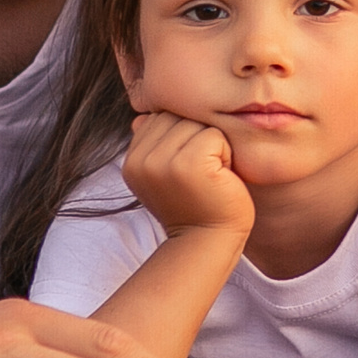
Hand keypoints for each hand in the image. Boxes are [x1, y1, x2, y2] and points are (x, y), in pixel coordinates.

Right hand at [122, 112, 254, 238]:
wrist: (208, 242)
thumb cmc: (195, 207)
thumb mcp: (165, 175)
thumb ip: (155, 145)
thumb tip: (143, 116)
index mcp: (132, 161)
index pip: (161, 117)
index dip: (184, 138)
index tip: (188, 172)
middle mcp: (141, 160)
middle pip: (178, 116)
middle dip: (198, 138)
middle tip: (202, 175)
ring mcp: (163, 162)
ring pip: (197, 122)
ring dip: (213, 145)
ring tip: (209, 176)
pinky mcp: (189, 164)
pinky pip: (214, 135)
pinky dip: (225, 153)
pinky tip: (219, 178)